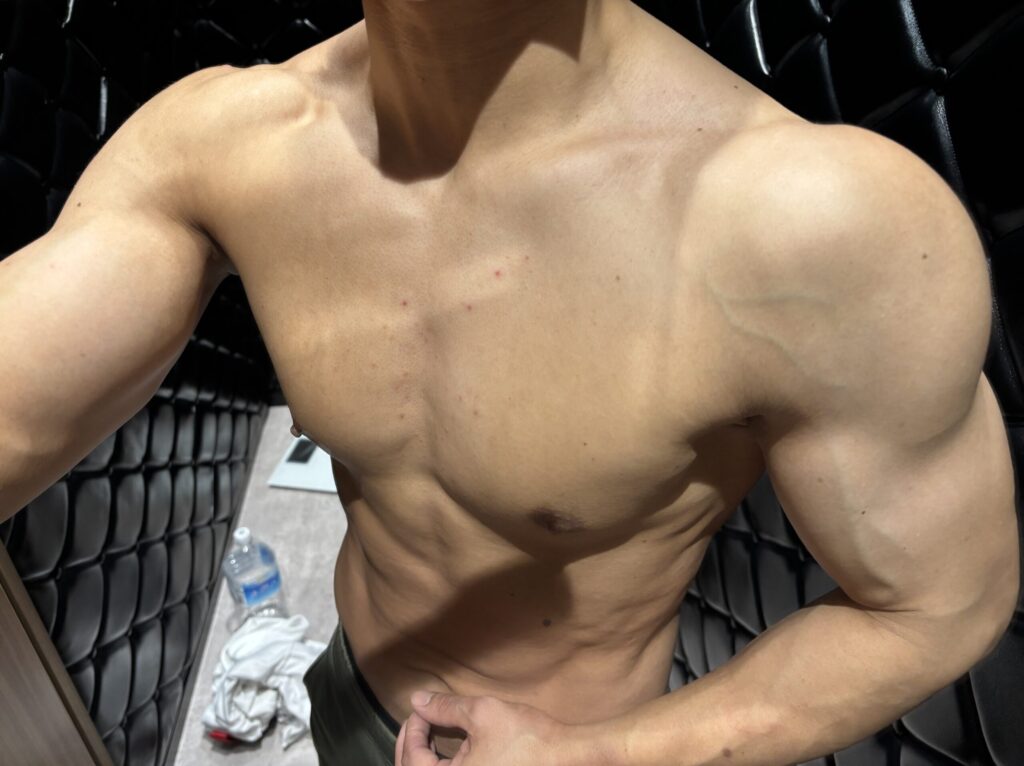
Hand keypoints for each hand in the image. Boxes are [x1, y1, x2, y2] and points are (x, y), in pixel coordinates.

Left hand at [394, 690, 598, 765]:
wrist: (565, 757)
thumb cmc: (526, 738)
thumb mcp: (482, 713)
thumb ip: (445, 707)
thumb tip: (416, 700)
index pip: (413, 760)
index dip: (412, 730)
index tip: (420, 708)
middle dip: (412, 745)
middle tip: (418, 719)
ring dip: (424, 757)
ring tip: (428, 732)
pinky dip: (442, 765)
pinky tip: (447, 748)